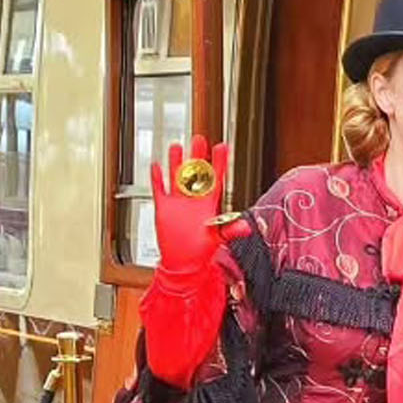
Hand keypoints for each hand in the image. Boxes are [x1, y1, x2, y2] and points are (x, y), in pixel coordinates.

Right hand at [149, 135, 250, 276]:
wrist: (183, 264)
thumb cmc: (201, 252)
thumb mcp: (218, 239)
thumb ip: (230, 230)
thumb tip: (246, 226)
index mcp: (208, 205)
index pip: (215, 178)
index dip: (219, 163)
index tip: (222, 147)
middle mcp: (194, 201)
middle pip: (195, 173)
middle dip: (197, 156)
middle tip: (199, 139)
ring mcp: (178, 203)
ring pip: (177, 177)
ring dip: (176, 162)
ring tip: (177, 146)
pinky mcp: (164, 209)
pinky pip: (160, 190)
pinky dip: (158, 179)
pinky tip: (157, 166)